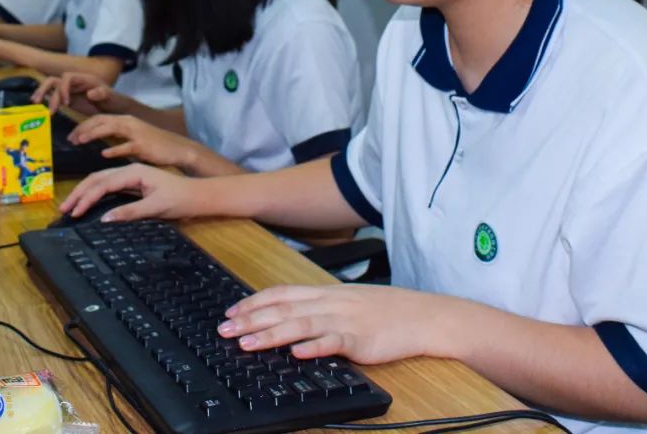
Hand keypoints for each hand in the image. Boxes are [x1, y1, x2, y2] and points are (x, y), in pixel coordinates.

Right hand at [32, 72, 127, 115]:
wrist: (112, 106)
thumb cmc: (112, 100)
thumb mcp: (110, 96)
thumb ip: (102, 93)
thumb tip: (90, 94)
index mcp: (84, 79)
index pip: (67, 77)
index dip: (63, 89)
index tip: (66, 103)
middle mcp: (74, 82)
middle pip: (54, 80)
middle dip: (45, 89)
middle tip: (38, 102)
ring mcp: (69, 90)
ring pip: (51, 87)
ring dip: (42, 93)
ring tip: (35, 103)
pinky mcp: (67, 98)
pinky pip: (54, 95)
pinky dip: (46, 99)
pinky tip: (41, 107)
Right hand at [60, 162, 205, 221]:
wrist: (199, 195)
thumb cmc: (181, 199)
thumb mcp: (156, 207)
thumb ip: (130, 212)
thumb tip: (104, 219)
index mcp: (134, 172)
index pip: (103, 184)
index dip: (86, 198)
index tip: (74, 213)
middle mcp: (131, 170)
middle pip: (97, 178)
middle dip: (79, 193)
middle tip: (63, 209)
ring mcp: (132, 175)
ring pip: (101, 180)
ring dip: (85, 192)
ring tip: (70, 205)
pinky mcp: (135, 183)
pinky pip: (110, 185)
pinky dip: (96, 192)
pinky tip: (89, 201)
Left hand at [68, 114, 202, 170]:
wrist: (177, 149)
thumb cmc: (154, 145)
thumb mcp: (133, 137)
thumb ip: (117, 137)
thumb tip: (99, 143)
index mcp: (125, 120)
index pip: (99, 118)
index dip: (83, 126)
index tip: (71, 137)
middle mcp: (129, 122)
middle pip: (101, 120)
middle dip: (83, 128)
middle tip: (70, 139)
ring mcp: (136, 133)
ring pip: (110, 128)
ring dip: (93, 134)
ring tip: (80, 142)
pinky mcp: (143, 145)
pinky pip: (126, 146)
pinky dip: (114, 149)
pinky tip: (104, 154)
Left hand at [218, 284, 427, 363]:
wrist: (422, 315)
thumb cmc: (385, 312)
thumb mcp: (347, 302)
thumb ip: (319, 308)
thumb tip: (288, 317)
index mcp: (326, 293)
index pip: (281, 294)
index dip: (253, 302)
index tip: (230, 313)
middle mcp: (330, 302)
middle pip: (283, 309)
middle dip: (251, 320)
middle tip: (224, 331)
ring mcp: (345, 319)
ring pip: (301, 324)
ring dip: (271, 334)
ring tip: (248, 343)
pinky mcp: (360, 339)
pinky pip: (334, 342)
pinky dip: (314, 347)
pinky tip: (297, 353)